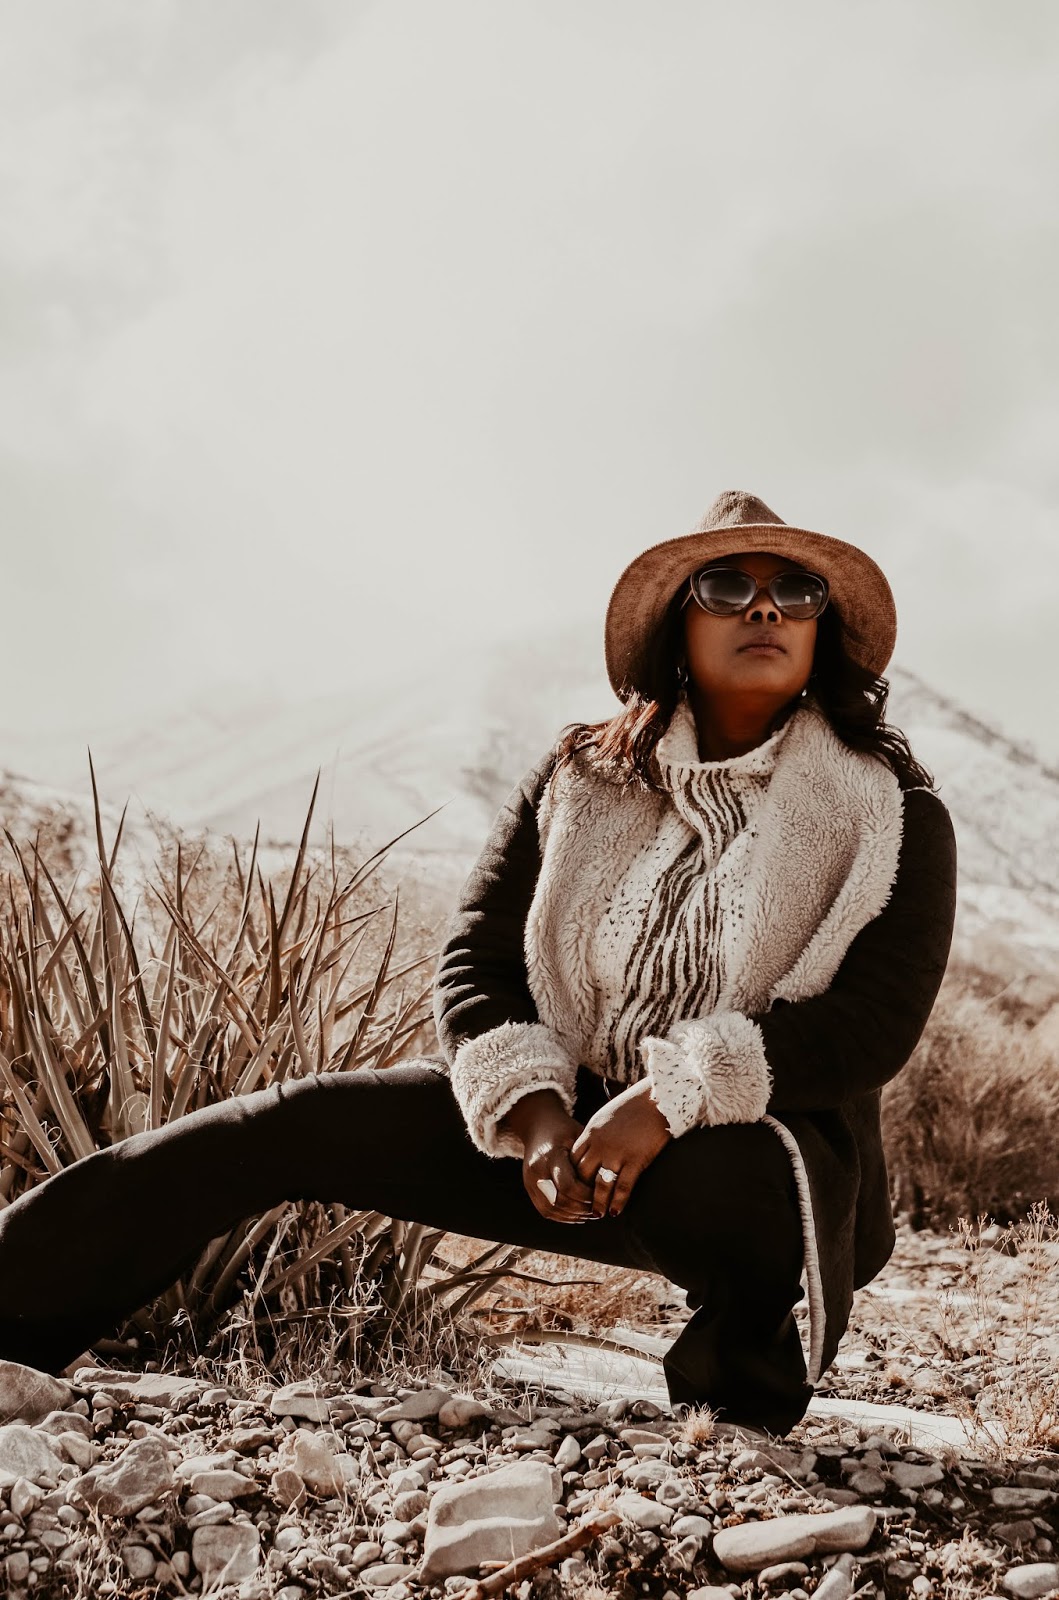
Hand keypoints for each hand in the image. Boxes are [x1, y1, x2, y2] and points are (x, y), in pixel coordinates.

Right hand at [501, 1090, 596, 1224]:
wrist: (538, 1125)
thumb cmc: (565, 1129)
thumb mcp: (578, 1136)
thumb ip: (589, 1157)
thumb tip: (609, 1181)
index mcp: (550, 1156)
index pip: (568, 1186)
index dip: (586, 1196)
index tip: (601, 1194)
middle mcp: (536, 1171)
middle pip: (559, 1201)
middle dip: (581, 1209)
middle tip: (599, 1208)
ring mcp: (529, 1181)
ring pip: (551, 1210)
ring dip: (573, 1216)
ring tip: (591, 1213)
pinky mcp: (529, 1188)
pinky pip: (545, 1210)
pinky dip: (563, 1216)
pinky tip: (578, 1214)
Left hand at [569, 1078, 671, 1217]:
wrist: (658, 1097)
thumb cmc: (635, 1104)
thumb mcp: (607, 1114)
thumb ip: (598, 1132)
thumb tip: (594, 1145)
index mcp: (591, 1132)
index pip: (574, 1160)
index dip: (574, 1176)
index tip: (577, 1187)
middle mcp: (600, 1144)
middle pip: (582, 1174)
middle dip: (581, 1192)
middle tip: (583, 1206)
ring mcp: (617, 1153)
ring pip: (600, 1185)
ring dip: (597, 1203)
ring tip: (598, 1215)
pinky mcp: (636, 1160)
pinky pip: (623, 1187)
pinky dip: (618, 1201)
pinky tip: (616, 1211)